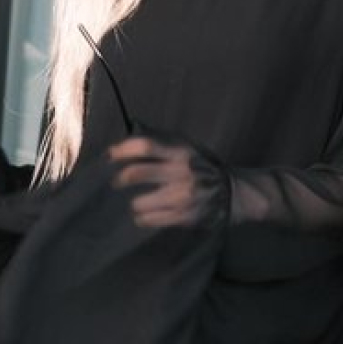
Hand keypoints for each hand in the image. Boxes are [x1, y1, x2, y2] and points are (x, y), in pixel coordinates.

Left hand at [109, 136, 228, 228]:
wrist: (232, 192)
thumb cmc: (203, 166)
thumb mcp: (188, 147)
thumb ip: (162, 139)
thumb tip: (133, 123)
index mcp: (181, 152)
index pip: (145, 145)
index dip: (122, 149)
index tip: (110, 155)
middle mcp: (181, 172)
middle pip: (136, 173)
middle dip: (120, 178)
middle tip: (116, 182)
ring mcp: (182, 196)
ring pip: (139, 202)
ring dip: (134, 202)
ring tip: (136, 203)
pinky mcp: (183, 216)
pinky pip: (150, 220)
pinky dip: (142, 217)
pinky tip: (144, 215)